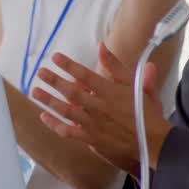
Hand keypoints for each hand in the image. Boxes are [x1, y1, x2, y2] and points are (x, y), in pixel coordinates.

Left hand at [31, 43, 170, 177]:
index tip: (54, 57)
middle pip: (72, 92)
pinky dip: (55, 125)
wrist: (153, 141)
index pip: (85, 75)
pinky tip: (43, 116)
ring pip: (66, 111)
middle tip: (40, 72)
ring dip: (49, 100)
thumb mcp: (136, 85)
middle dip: (54, 81)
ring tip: (35, 91)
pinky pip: (69, 132)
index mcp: (111, 92)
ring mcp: (94, 124)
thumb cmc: (145, 112)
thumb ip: (117, 66)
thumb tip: (102, 46)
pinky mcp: (92, 139)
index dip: (69, 66)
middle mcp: (100, 107)